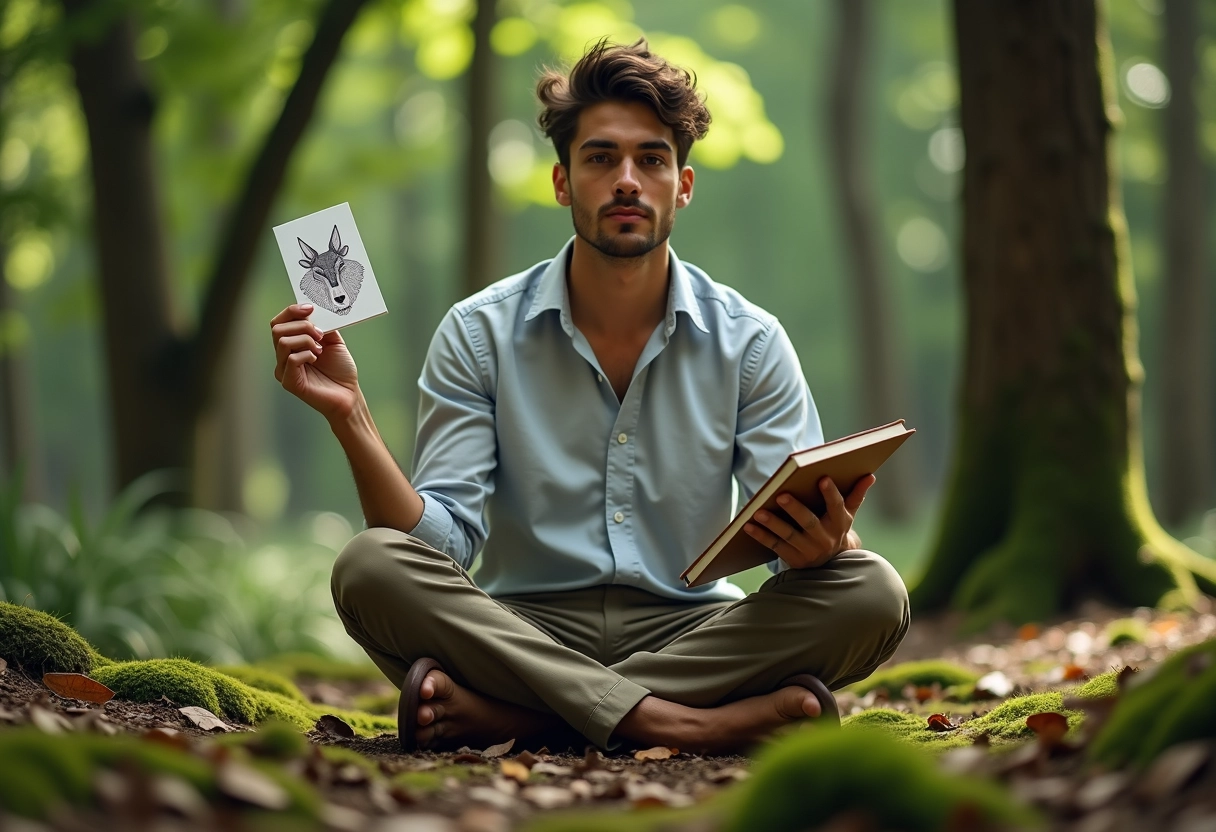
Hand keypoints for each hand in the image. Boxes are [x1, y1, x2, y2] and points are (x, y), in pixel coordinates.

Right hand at [270, 303, 359, 421]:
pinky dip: (306, 354)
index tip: (310, 308)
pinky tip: (316, 358)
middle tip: (320, 334)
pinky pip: (291, 359)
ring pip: (282, 341)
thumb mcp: (334, 341)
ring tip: (320, 349)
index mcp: (292, 345)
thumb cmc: (341, 370)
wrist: (349, 394)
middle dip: (302, 325)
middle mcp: (284, 356)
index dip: (291, 311)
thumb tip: (315, 311)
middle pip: (277, 329)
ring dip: (305, 339)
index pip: (279, 322)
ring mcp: (284, 370)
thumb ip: (323, 325)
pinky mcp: (289, 382)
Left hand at [743, 474, 875, 568]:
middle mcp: (825, 539)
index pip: (837, 507)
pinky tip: (748, 525)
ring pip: (789, 536)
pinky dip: (761, 536)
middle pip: (809, 522)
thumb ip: (856, 495)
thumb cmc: (836, 529)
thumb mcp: (847, 514)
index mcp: (840, 523)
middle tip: (780, 495)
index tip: (822, 478)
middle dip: (795, 509)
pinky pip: (776, 547)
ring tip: (757, 512)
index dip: (831, 494)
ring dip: (773, 524)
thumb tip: (870, 475)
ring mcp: (809, 551)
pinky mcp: (794, 560)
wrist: (831, 563)